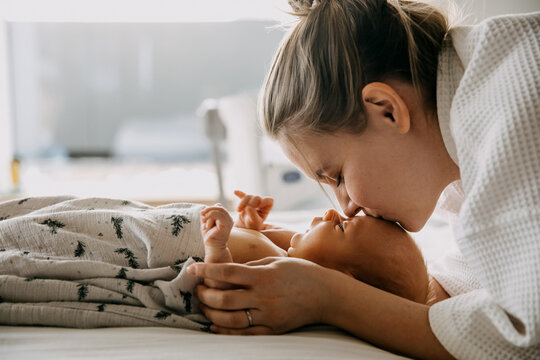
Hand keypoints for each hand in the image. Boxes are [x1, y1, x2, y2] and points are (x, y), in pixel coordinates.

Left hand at [187, 257, 337, 333]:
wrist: (326, 294)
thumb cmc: (300, 272)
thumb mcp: (275, 262)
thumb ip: (250, 267)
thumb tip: (226, 271)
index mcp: (263, 276)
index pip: (227, 272)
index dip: (206, 270)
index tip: (192, 268)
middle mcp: (263, 296)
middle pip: (224, 298)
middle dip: (205, 295)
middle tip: (197, 290)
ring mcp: (267, 315)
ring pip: (230, 320)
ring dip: (211, 314)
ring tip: (204, 307)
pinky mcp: (272, 330)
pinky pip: (244, 334)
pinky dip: (226, 331)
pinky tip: (215, 326)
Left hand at [200, 204, 233, 248]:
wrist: (212, 247)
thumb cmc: (210, 236)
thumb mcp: (207, 222)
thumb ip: (208, 214)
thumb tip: (209, 206)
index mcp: (226, 218)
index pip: (219, 207)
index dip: (210, 208)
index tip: (202, 214)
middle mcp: (229, 219)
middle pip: (219, 207)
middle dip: (208, 209)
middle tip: (201, 214)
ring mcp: (228, 222)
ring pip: (218, 210)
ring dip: (208, 215)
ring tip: (205, 223)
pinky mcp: (225, 225)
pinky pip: (217, 215)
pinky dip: (209, 219)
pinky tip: (208, 226)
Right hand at [233, 190, 273, 230]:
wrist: (243, 227)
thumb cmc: (252, 225)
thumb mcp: (255, 223)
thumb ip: (253, 215)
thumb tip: (248, 207)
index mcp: (266, 208)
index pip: (270, 200)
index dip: (265, 201)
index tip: (259, 205)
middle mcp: (260, 203)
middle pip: (257, 197)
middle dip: (251, 203)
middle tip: (246, 210)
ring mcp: (252, 201)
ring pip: (248, 196)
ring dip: (242, 202)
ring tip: (238, 210)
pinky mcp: (245, 201)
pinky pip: (242, 195)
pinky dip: (239, 194)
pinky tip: (235, 192)